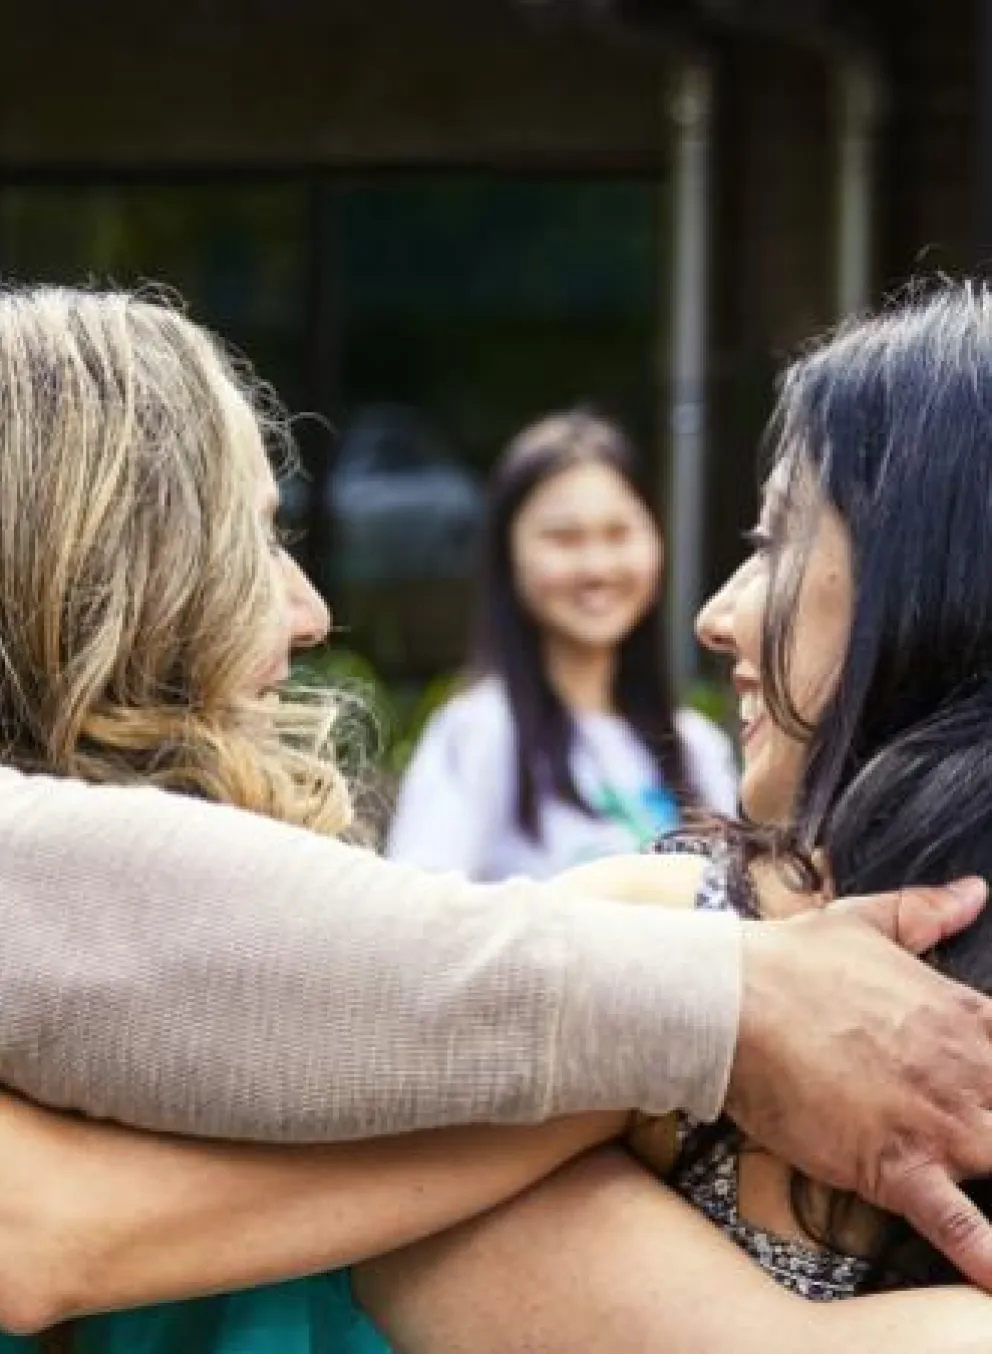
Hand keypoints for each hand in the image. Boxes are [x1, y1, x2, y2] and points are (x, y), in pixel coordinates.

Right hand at [728, 878, 991, 1287]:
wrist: (727, 1000)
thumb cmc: (790, 960)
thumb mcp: (863, 921)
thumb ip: (926, 912)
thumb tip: (975, 892)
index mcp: (966, 1015)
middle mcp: (968, 1072)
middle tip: (990, 1125)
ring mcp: (938, 1123)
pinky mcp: (897, 1168)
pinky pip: (959, 1224)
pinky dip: (984, 1255)